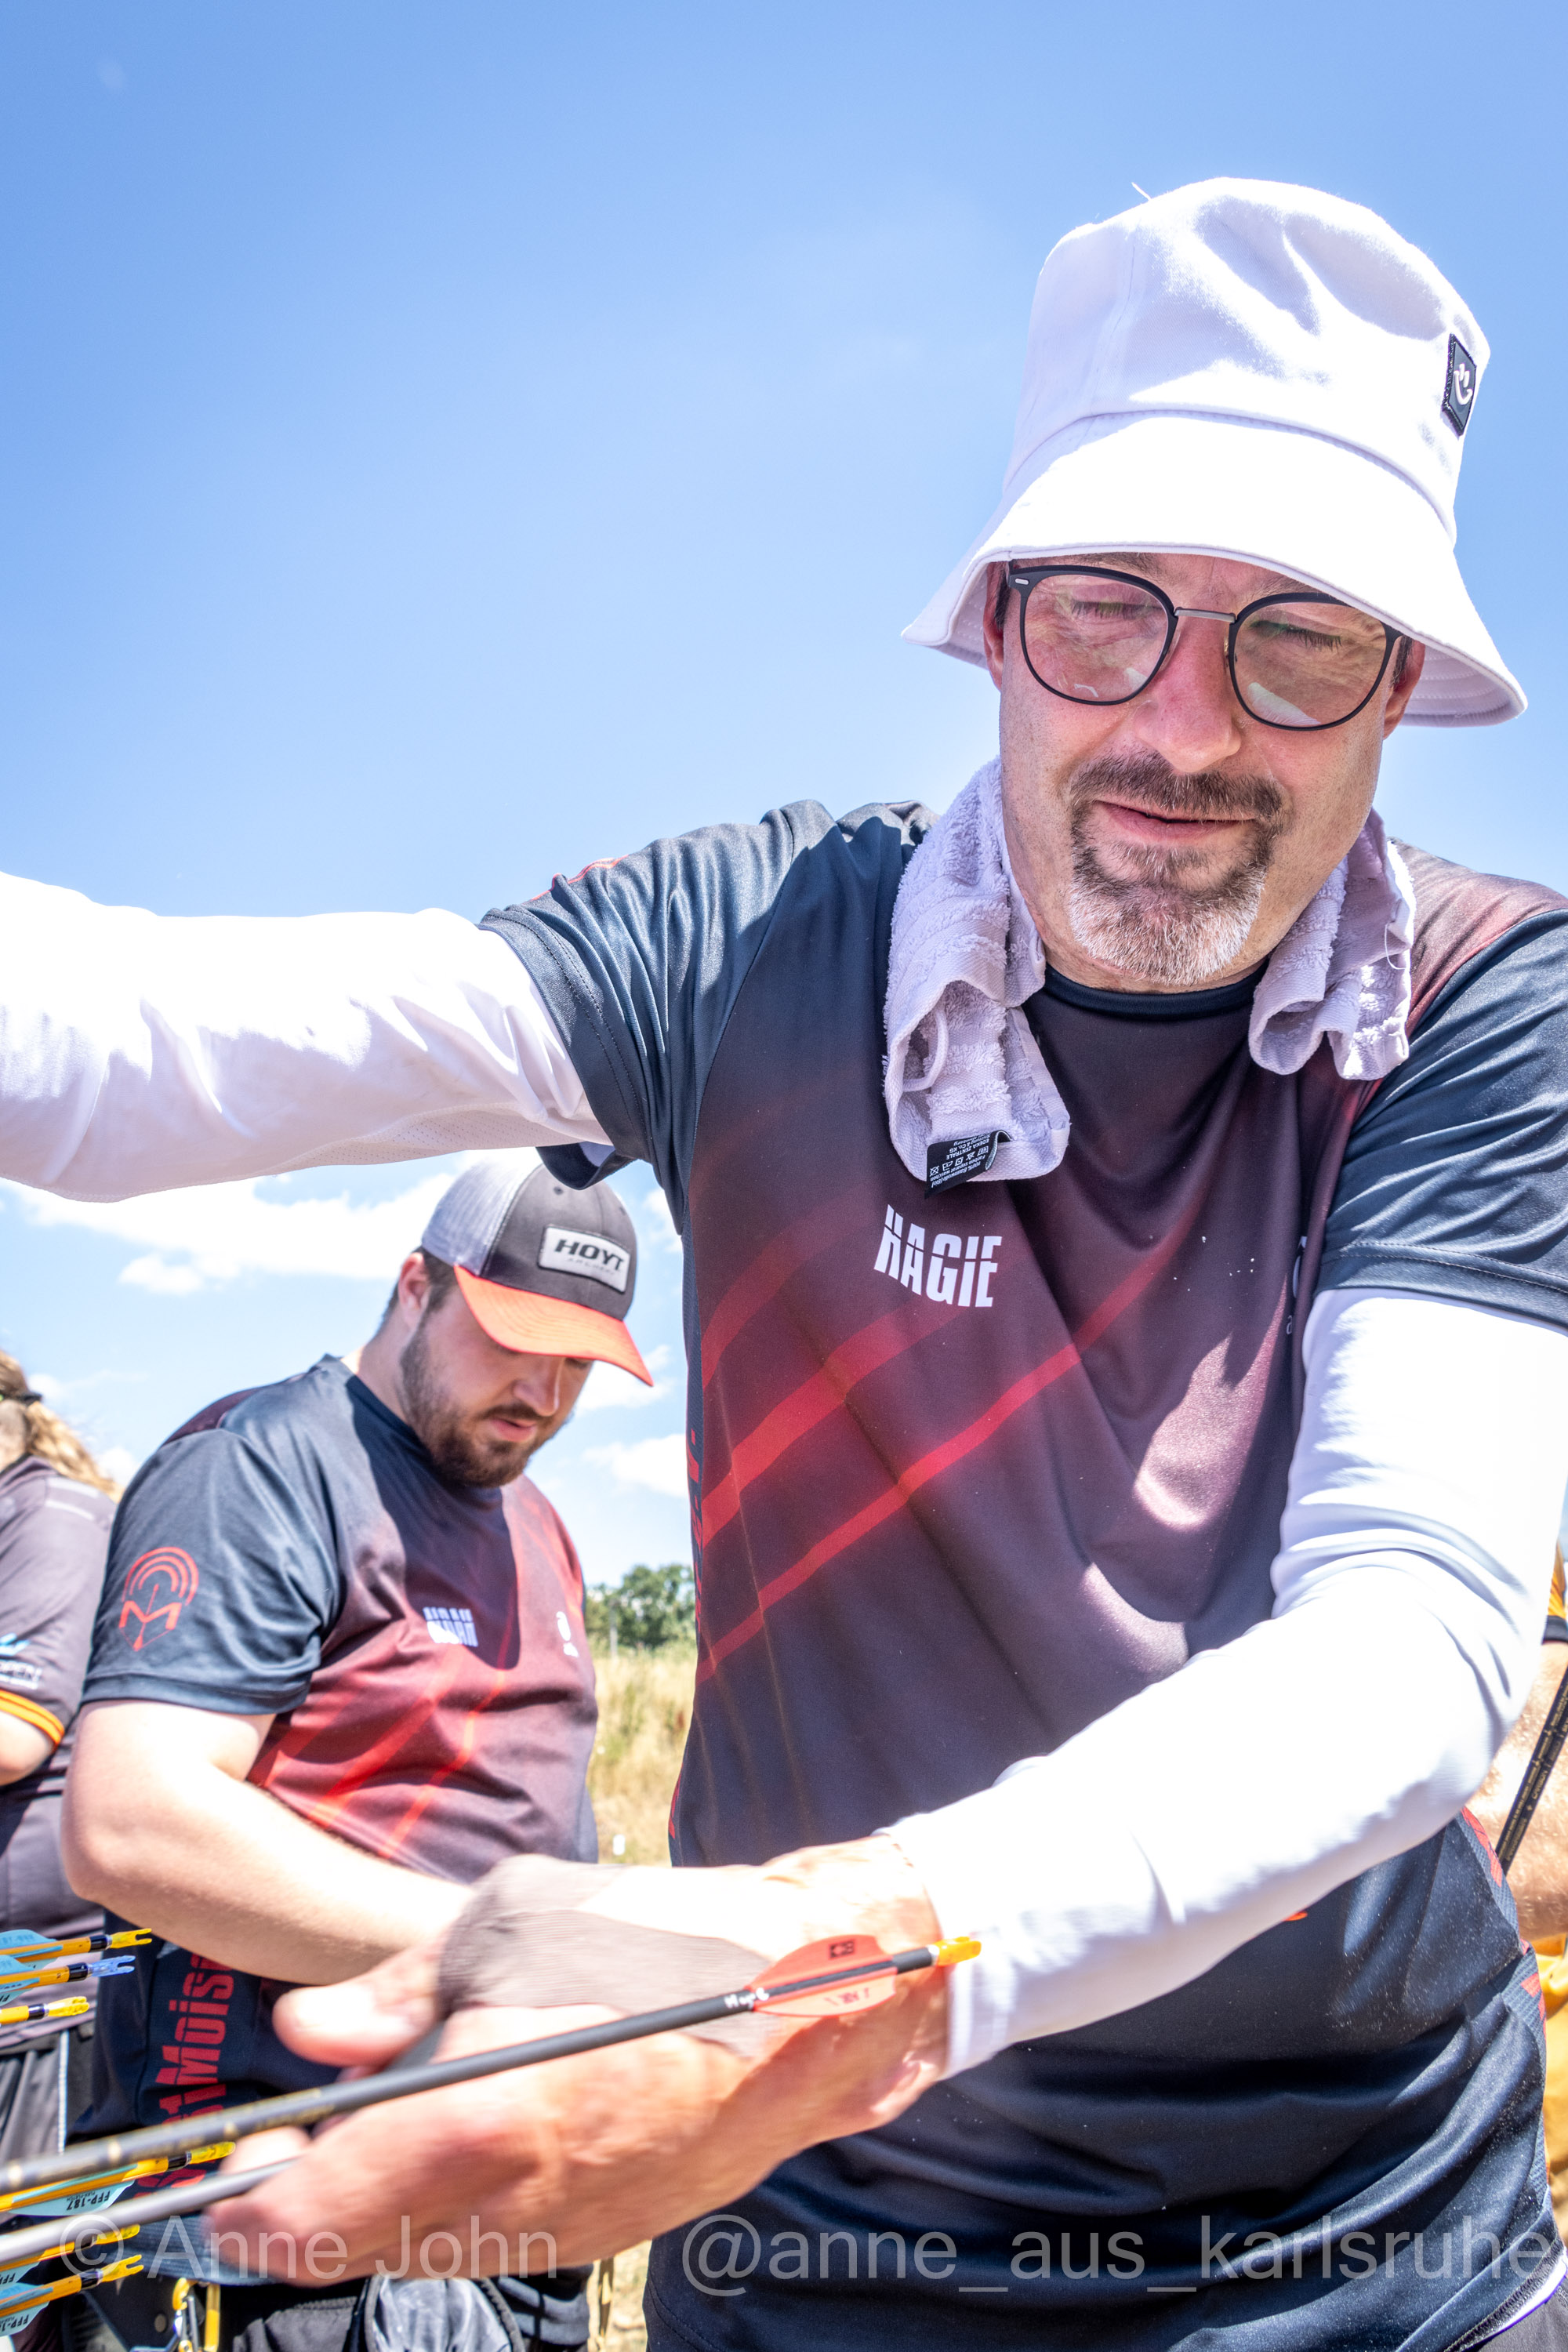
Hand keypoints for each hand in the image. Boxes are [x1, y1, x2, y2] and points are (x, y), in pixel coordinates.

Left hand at [208, 1836, 945, 2279]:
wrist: (813, 2000)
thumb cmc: (666, 1937)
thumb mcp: (511, 1918)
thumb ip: (395, 1990)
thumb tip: (311, 2031)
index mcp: (479, 2121)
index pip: (314, 2214)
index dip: (249, 2207)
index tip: (225, 2181)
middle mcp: (516, 2203)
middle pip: (359, 2248)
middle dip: (307, 2207)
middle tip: (290, 2144)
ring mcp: (568, 2232)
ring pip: (427, 2250)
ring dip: (384, 2206)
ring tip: (390, 2119)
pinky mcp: (610, 2234)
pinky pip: (498, 2240)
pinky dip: (458, 2204)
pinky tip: (477, 2129)